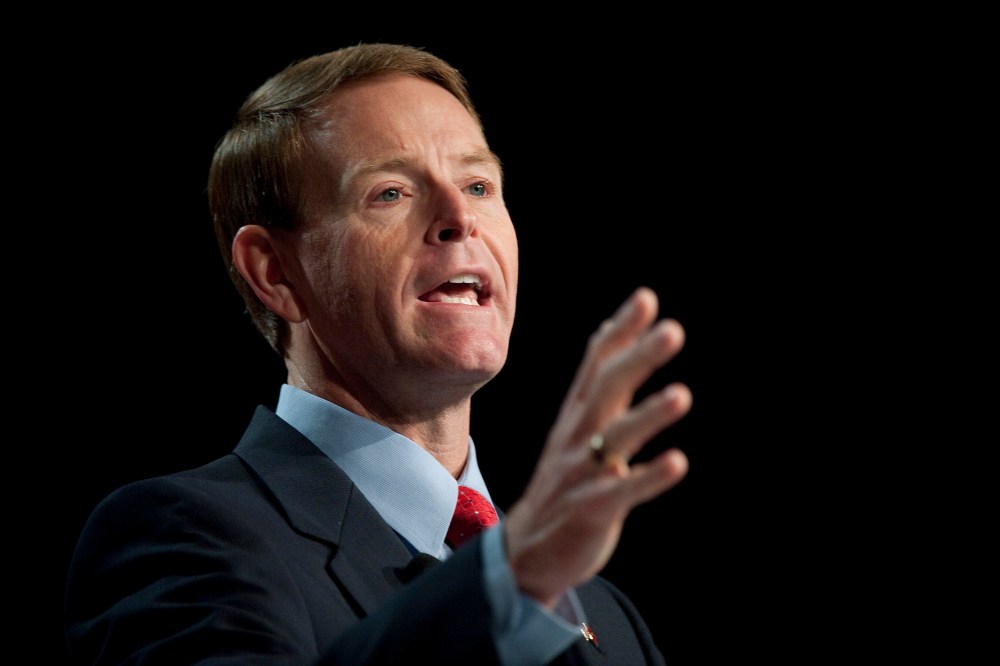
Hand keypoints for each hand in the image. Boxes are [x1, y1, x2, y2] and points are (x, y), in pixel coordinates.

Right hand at [503, 286, 691, 606]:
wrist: (525, 551)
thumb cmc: (563, 481)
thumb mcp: (576, 425)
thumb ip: (596, 379)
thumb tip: (612, 327)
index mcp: (577, 414)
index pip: (597, 364)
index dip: (621, 332)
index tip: (646, 299)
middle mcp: (578, 436)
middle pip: (607, 390)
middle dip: (638, 359)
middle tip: (672, 331)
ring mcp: (582, 472)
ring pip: (615, 438)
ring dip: (648, 415)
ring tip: (681, 396)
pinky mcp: (591, 510)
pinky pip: (622, 492)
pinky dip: (649, 477)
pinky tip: (677, 463)